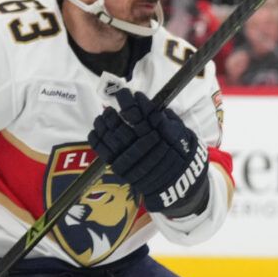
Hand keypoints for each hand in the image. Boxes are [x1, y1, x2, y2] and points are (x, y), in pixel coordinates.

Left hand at [88, 87, 209, 216]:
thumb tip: (148, 103)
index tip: (128, 93)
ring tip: (103, 115)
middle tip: (112, 102)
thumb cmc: (181, 154)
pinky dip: (97, 139)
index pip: (142, 112)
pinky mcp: (123, 169)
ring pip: (112, 135)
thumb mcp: (181, 132)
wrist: (179, 183)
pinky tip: (95, 130)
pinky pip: (105, 152)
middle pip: (124, 122)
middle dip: (116, 109)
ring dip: (104, 122)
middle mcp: (146, 143)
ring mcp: (133, 157)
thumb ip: (165, 118)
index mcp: (161, 132)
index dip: (132, 100)